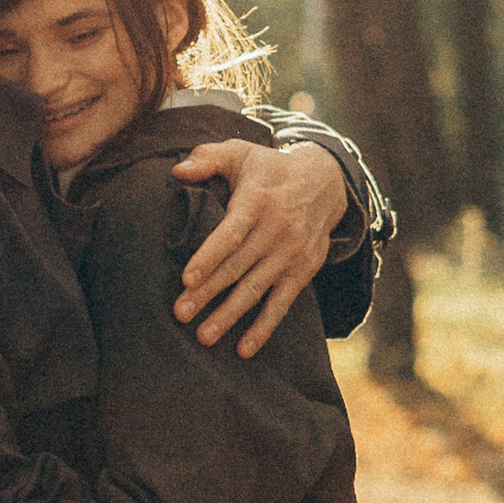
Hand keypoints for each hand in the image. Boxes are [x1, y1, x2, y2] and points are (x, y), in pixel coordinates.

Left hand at [172, 137, 349, 353]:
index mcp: (257, 202)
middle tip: (180, 314)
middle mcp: (277, 230)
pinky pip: (282, 303)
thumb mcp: (241, 153)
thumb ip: (207, 157)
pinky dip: (264, 327)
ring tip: (204, 336)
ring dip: (230, 315)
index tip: (187, 278)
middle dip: (208, 293)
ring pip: (256, 289)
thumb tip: (178, 170)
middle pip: (238, 267)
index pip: (231, 233)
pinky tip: (244, 349)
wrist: (326, 182)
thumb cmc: (269, 169)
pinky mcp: (303, 271)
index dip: (210, 256)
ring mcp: (291, 253)